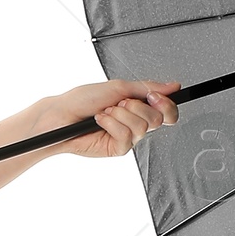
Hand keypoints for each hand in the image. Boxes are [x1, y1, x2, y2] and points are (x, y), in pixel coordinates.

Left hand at [36, 79, 180, 160]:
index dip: (166, 104)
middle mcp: (135, 123)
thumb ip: (147, 88)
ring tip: (105, 112)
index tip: (154, 96)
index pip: (167, 111)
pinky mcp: (118, 149)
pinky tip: (100, 121)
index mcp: (138, 107)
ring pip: (142, 127)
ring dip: (120, 114)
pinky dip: (111, 124)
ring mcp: (127, 137)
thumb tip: (172, 86)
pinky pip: (126, 137)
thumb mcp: (118, 87)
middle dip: (137, 107)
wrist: (62, 114)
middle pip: (158, 119)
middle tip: (119, 103)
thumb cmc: (83, 100)